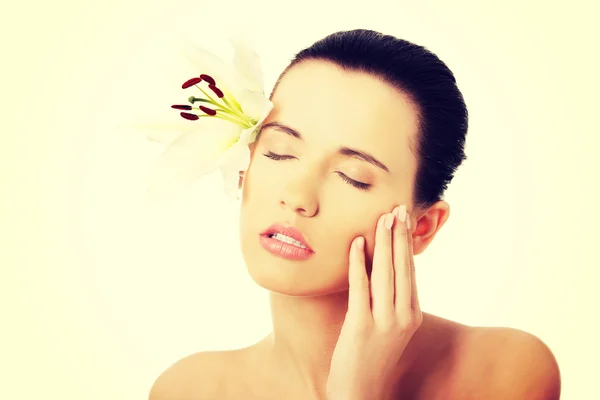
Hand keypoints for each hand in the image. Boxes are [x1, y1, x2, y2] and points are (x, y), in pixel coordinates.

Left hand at [326, 205, 422, 399]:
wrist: (360, 392)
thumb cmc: (371, 356)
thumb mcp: (388, 327)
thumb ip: (389, 301)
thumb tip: (381, 268)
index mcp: (412, 315)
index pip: (410, 272)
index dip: (406, 243)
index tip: (404, 219)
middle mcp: (403, 317)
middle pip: (402, 268)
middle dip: (399, 235)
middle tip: (398, 208)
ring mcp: (384, 323)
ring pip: (385, 273)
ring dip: (384, 242)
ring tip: (382, 218)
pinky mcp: (360, 327)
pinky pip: (360, 287)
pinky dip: (359, 262)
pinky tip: (357, 243)